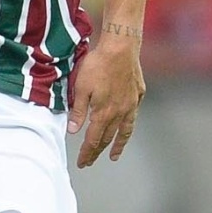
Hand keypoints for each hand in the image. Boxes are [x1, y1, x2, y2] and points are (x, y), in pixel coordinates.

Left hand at [68, 30, 145, 167]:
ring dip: (118, 145)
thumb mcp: (80, 88)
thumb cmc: (97, 66)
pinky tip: (126, 129)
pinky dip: (128, 128)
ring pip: (124, 131)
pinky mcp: (138, 95)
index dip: (87, 152)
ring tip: (114, 156)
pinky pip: (133, 117)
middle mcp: (119, 113)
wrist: (120, 49)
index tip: (82, 162)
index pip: (93, 140)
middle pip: (107, 138)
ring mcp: (130, 105)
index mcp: (103, 113)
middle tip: (90, 162)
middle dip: (97, 152)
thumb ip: (78, 111)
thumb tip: (73, 131)